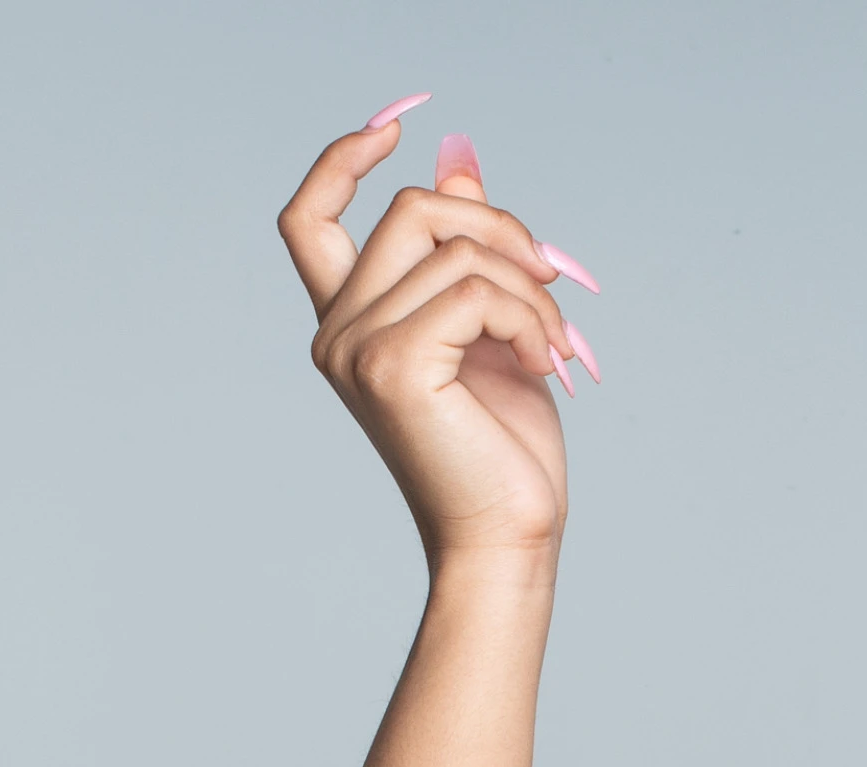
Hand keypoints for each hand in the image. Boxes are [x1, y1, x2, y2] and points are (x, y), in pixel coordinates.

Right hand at [278, 110, 593, 565]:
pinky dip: (529, 317)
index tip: (400, 126)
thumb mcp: (490, 334)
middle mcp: (337, 332)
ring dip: (528, 288)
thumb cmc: (504, 455)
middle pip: (410, 211)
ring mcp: (357, 347)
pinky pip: (473, 290)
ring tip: (557, 345)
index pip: (309, 218)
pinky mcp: (395, 365)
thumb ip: (466, 252)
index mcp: (348, 326)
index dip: (344, 159)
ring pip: (453, 249)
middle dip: (497, 228)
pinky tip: (549, 361)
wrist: (509, 540)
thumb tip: (458, 156)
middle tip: (551, 279)